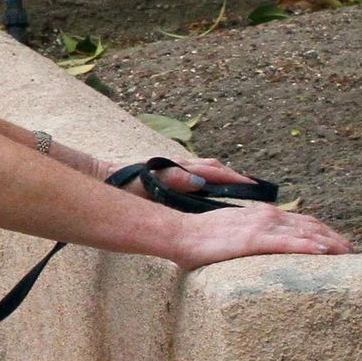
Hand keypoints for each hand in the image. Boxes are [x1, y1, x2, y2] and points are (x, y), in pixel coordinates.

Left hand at [98, 155, 256, 196]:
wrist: (106, 177)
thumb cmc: (125, 181)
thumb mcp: (148, 183)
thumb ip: (173, 180)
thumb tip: (199, 181)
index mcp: (178, 168)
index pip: (214, 171)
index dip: (234, 179)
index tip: (253, 186)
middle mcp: (180, 166)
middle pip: (214, 169)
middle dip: (234, 178)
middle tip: (255, 190)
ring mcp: (175, 170)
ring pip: (206, 172)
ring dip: (224, 179)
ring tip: (242, 192)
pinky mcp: (170, 176)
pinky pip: (197, 177)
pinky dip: (210, 181)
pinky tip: (215, 194)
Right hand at [170, 204, 353, 271]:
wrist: (179, 234)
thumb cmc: (198, 238)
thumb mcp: (230, 233)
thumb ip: (248, 236)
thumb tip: (257, 249)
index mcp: (261, 215)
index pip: (301, 221)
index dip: (323, 231)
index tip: (338, 244)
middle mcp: (267, 216)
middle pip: (310, 225)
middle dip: (334, 238)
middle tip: (353, 252)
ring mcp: (261, 226)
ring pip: (305, 232)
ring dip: (330, 242)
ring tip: (349, 254)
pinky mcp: (254, 240)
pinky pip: (288, 243)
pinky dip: (309, 246)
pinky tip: (325, 252)